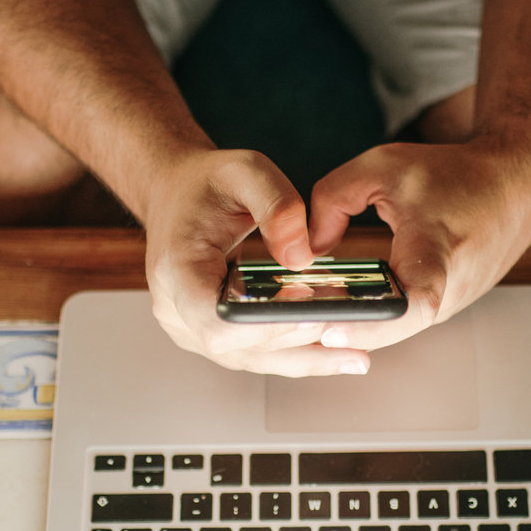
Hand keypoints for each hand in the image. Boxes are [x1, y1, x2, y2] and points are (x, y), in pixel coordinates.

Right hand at [139, 149, 372, 377]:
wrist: (174, 192)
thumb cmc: (204, 182)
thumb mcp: (245, 171)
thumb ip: (278, 207)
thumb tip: (302, 259)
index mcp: (177, 268)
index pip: (217, 320)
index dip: (265, 323)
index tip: (308, 306)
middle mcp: (175, 307)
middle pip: (240, 348)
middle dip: (299, 341)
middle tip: (353, 328)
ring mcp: (188, 327)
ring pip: (251, 359)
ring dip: (304, 358)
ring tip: (355, 355)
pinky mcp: (208, 334)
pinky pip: (253, 353)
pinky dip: (293, 352)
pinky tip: (333, 351)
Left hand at [308, 140, 530, 355]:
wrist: (513, 186)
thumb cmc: (454, 175)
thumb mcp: (382, 166)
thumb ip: (332, 199)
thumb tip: (309, 246)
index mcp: (437, 249)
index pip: (412, 302)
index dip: (369, 322)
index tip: (330, 329)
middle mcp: (450, 288)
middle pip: (389, 327)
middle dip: (341, 329)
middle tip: (296, 323)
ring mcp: (451, 306)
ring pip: (393, 329)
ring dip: (355, 325)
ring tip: (311, 313)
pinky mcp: (447, 310)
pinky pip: (403, 321)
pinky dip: (374, 315)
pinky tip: (344, 305)